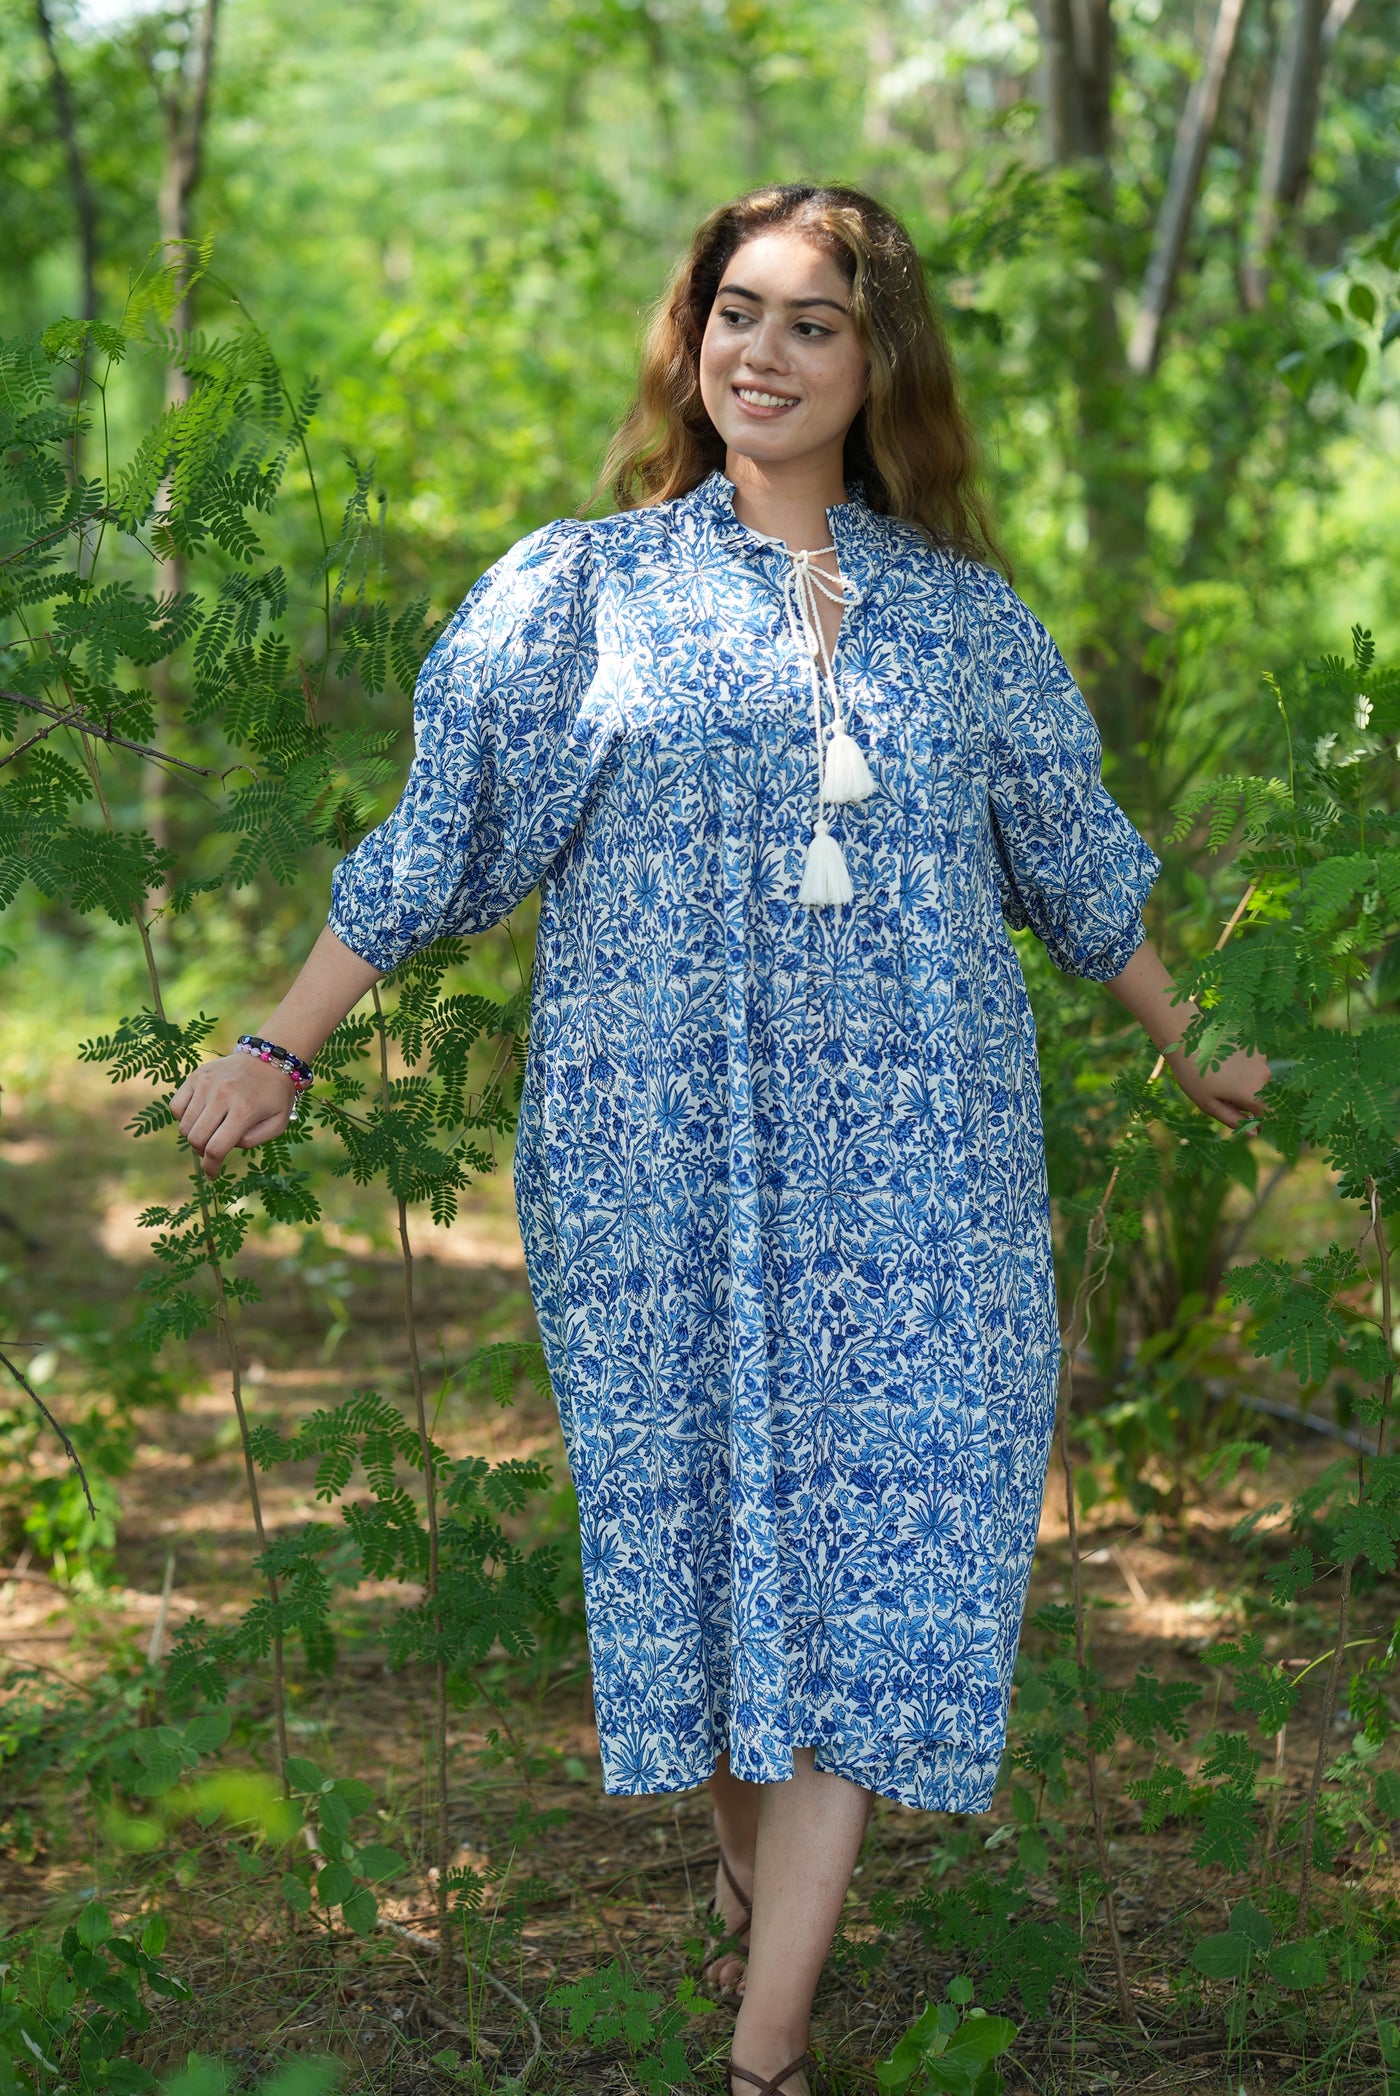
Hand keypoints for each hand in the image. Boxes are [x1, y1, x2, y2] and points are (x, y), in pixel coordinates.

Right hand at [168, 1053, 297, 1175]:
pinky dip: (183, 1117)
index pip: (216, 1148)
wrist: (269, 1059)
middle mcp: (222, 1095)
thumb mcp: (277, 1124)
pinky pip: (176, 1106)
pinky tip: (199, 1116)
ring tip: (209, 1132)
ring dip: (193, 1136)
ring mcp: (206, 1084)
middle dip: (202, 1152)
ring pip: (184, 1125)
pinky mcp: (196, 1076)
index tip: (212, 1174)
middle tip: (212, 1150)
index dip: (211, 1167)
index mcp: (244, 1110)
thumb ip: (253, 1141)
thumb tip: (227, 1146)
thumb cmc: (275, 1096)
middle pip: (196, 1139)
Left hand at [1167, 1042, 1270, 1129]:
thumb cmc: (1194, 1076)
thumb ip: (1235, 1120)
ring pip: (1256, 1079)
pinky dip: (1240, 1066)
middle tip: (1219, 1092)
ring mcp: (1260, 1058)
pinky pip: (1252, 1063)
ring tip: (1217, 1074)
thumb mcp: (1210, 1104)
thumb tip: (1254, 1133)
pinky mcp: (1254, 1045)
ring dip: (1242, 1081)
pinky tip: (1221, 1060)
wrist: (1187, 1038)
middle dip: (1245, 1099)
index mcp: (1254, 1094)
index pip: (1267, 1114)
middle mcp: (1264, 1076)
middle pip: (1261, 1096)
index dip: (1254, 1119)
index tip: (1235, 1114)